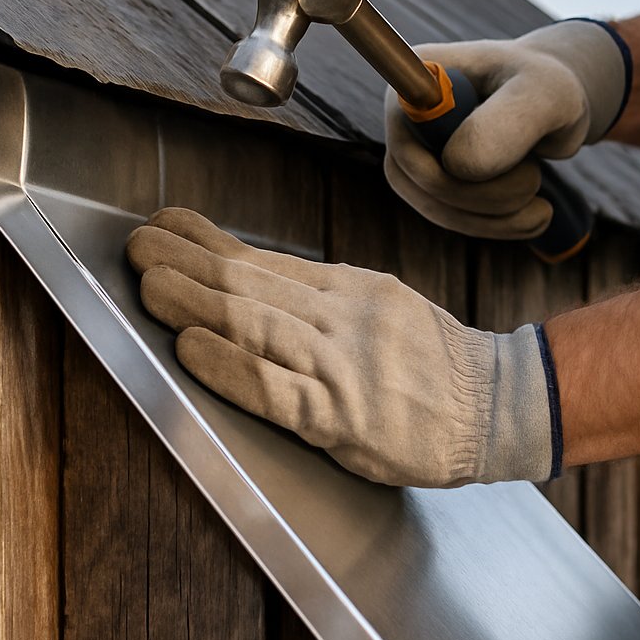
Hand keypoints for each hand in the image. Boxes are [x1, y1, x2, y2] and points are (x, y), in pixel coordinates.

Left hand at [127, 207, 555, 487]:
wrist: (501, 404)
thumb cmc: (435, 364)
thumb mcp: (382, 306)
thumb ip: (319, 296)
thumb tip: (251, 273)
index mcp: (350, 289)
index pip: (266, 259)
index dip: (209, 241)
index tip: (166, 223)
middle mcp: (342, 317)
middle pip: (252, 284)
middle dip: (187, 263)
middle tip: (138, 246)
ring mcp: (342, 365)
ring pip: (257, 324)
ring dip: (194, 302)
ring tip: (149, 284)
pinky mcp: (343, 417)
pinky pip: (276, 388)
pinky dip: (229, 367)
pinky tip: (193, 349)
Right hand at [385, 18, 628, 238]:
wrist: (554, 104)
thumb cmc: (549, 88)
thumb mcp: (546, 94)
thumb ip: (508, 122)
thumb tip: (455, 165)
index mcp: (419, 77)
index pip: (405, 136)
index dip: (439, 163)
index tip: (487, 167)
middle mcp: (405, 116)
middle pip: (415, 179)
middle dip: (481, 195)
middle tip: (536, 181)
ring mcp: (415, 153)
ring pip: (435, 207)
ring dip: (494, 217)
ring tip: (542, 203)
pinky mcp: (433, 182)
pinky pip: (453, 218)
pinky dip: (497, 225)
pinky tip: (537, 215)